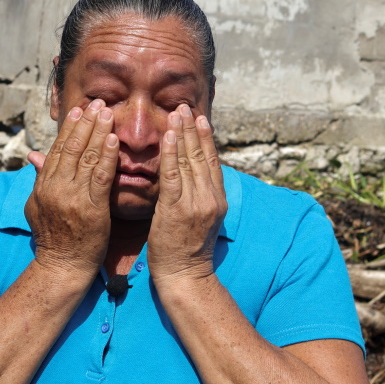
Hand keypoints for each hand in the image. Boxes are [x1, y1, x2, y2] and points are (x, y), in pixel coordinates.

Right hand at [23, 99, 118, 277]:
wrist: (62, 266)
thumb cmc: (54, 238)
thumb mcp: (37, 206)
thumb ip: (39, 180)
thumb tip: (34, 157)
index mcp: (43, 185)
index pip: (57, 149)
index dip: (69, 127)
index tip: (79, 110)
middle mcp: (55, 187)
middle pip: (71, 147)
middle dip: (85, 122)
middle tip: (97, 102)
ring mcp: (72, 197)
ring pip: (86, 157)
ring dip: (97, 131)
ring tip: (107, 112)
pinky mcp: (91, 208)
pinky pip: (100, 176)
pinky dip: (106, 156)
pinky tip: (113, 139)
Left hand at [146, 106, 225, 283]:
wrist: (185, 277)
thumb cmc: (187, 250)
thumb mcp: (202, 220)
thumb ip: (201, 197)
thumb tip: (195, 176)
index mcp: (217, 200)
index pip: (212, 161)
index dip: (206, 138)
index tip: (200, 118)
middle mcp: (210, 198)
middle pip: (202, 156)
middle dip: (193, 128)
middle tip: (186, 106)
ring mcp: (195, 203)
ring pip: (189, 161)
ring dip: (182, 134)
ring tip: (177, 113)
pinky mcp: (176, 209)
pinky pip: (173, 176)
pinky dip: (170, 154)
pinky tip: (167, 136)